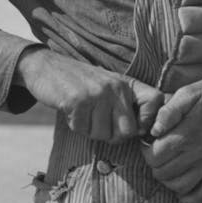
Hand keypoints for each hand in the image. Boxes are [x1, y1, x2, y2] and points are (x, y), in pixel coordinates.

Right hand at [14, 47, 163, 143]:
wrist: (46, 67)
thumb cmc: (80, 82)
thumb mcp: (108, 86)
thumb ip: (126, 105)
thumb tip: (142, 133)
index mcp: (126, 84)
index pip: (155, 101)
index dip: (148, 120)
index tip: (135, 128)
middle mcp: (115, 87)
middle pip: (127, 131)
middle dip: (111, 135)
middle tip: (98, 124)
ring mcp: (96, 93)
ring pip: (102, 134)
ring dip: (89, 130)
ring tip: (82, 112)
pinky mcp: (77, 101)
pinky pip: (82, 129)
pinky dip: (74, 125)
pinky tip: (71, 109)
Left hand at [140, 71, 201, 202]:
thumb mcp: (189, 92)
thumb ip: (169, 111)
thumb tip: (154, 130)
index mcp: (187, 134)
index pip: (155, 155)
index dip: (146, 151)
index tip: (148, 142)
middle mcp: (198, 153)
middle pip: (164, 173)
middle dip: (154, 165)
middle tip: (156, 152)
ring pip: (180, 186)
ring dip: (167, 180)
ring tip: (167, 166)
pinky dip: (189, 197)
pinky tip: (182, 190)